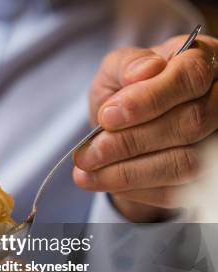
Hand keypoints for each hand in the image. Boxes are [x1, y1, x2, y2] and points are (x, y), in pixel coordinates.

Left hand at [74, 35, 217, 221]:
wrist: (125, 125)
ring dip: (128, 172)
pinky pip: (178, 192)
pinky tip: (105, 182)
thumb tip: (143, 71)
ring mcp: (217, 140)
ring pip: (186, 163)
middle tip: (87, 154)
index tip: (107, 117)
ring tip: (86, 173)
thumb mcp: (116, 69)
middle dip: (129, 142)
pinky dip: (136, 190)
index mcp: (202, 60)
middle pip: (190, 123)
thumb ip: (126, 64)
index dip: (149, 99)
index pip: (190, 76)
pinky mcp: (206, 176)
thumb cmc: (124, 90)